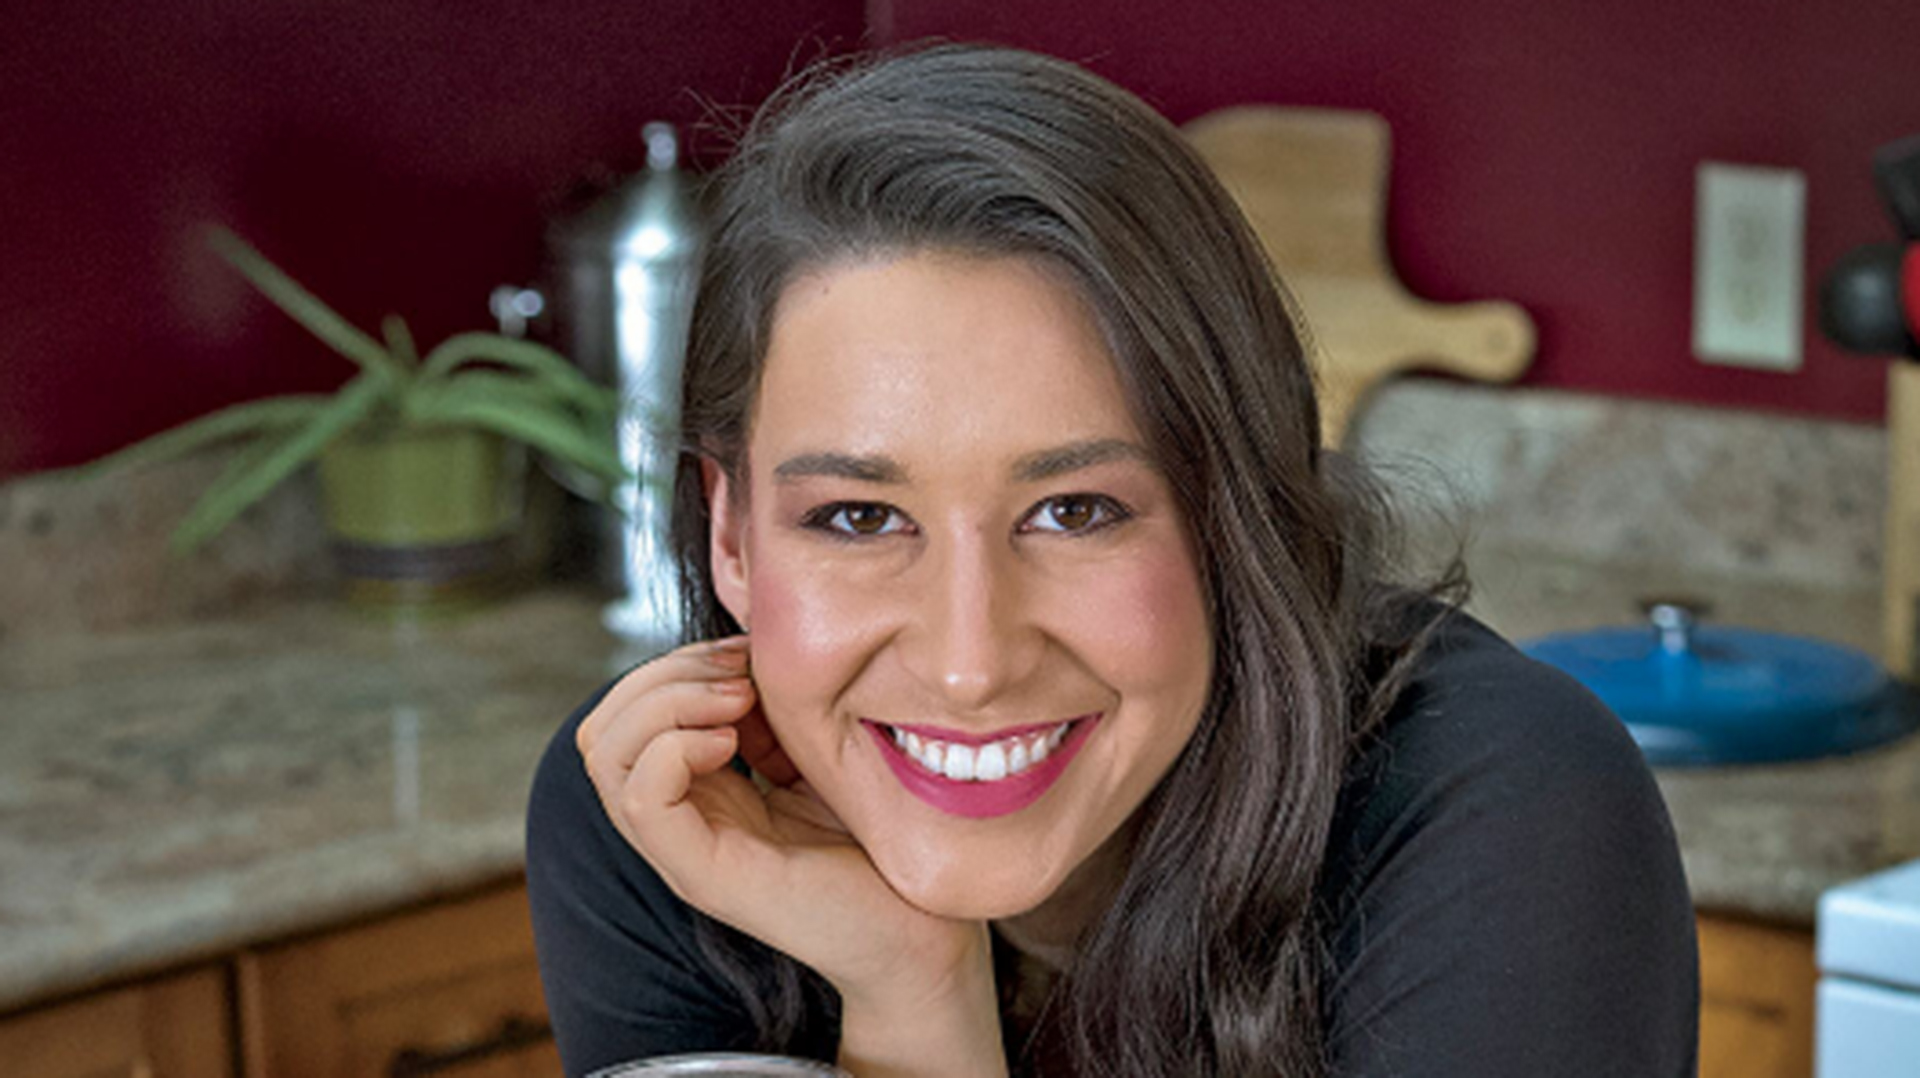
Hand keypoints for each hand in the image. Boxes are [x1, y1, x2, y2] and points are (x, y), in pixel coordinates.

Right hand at [574, 637, 997, 1022]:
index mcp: (700, 791)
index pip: (626, 712)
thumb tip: (743, 645)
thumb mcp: (815, 751)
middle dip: (663, 675)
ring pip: (606, 755)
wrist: (923, 932)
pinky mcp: (706, 876)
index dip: (676, 663)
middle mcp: (679, 821)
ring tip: (735, 705)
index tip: (746, 655)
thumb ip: (771, 709)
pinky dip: (675, 748)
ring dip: (665, 703)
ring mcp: (685, 851)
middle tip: (739, 675)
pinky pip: (643, 799)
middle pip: (602, 729)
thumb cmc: (879, 842)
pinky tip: (732, 743)